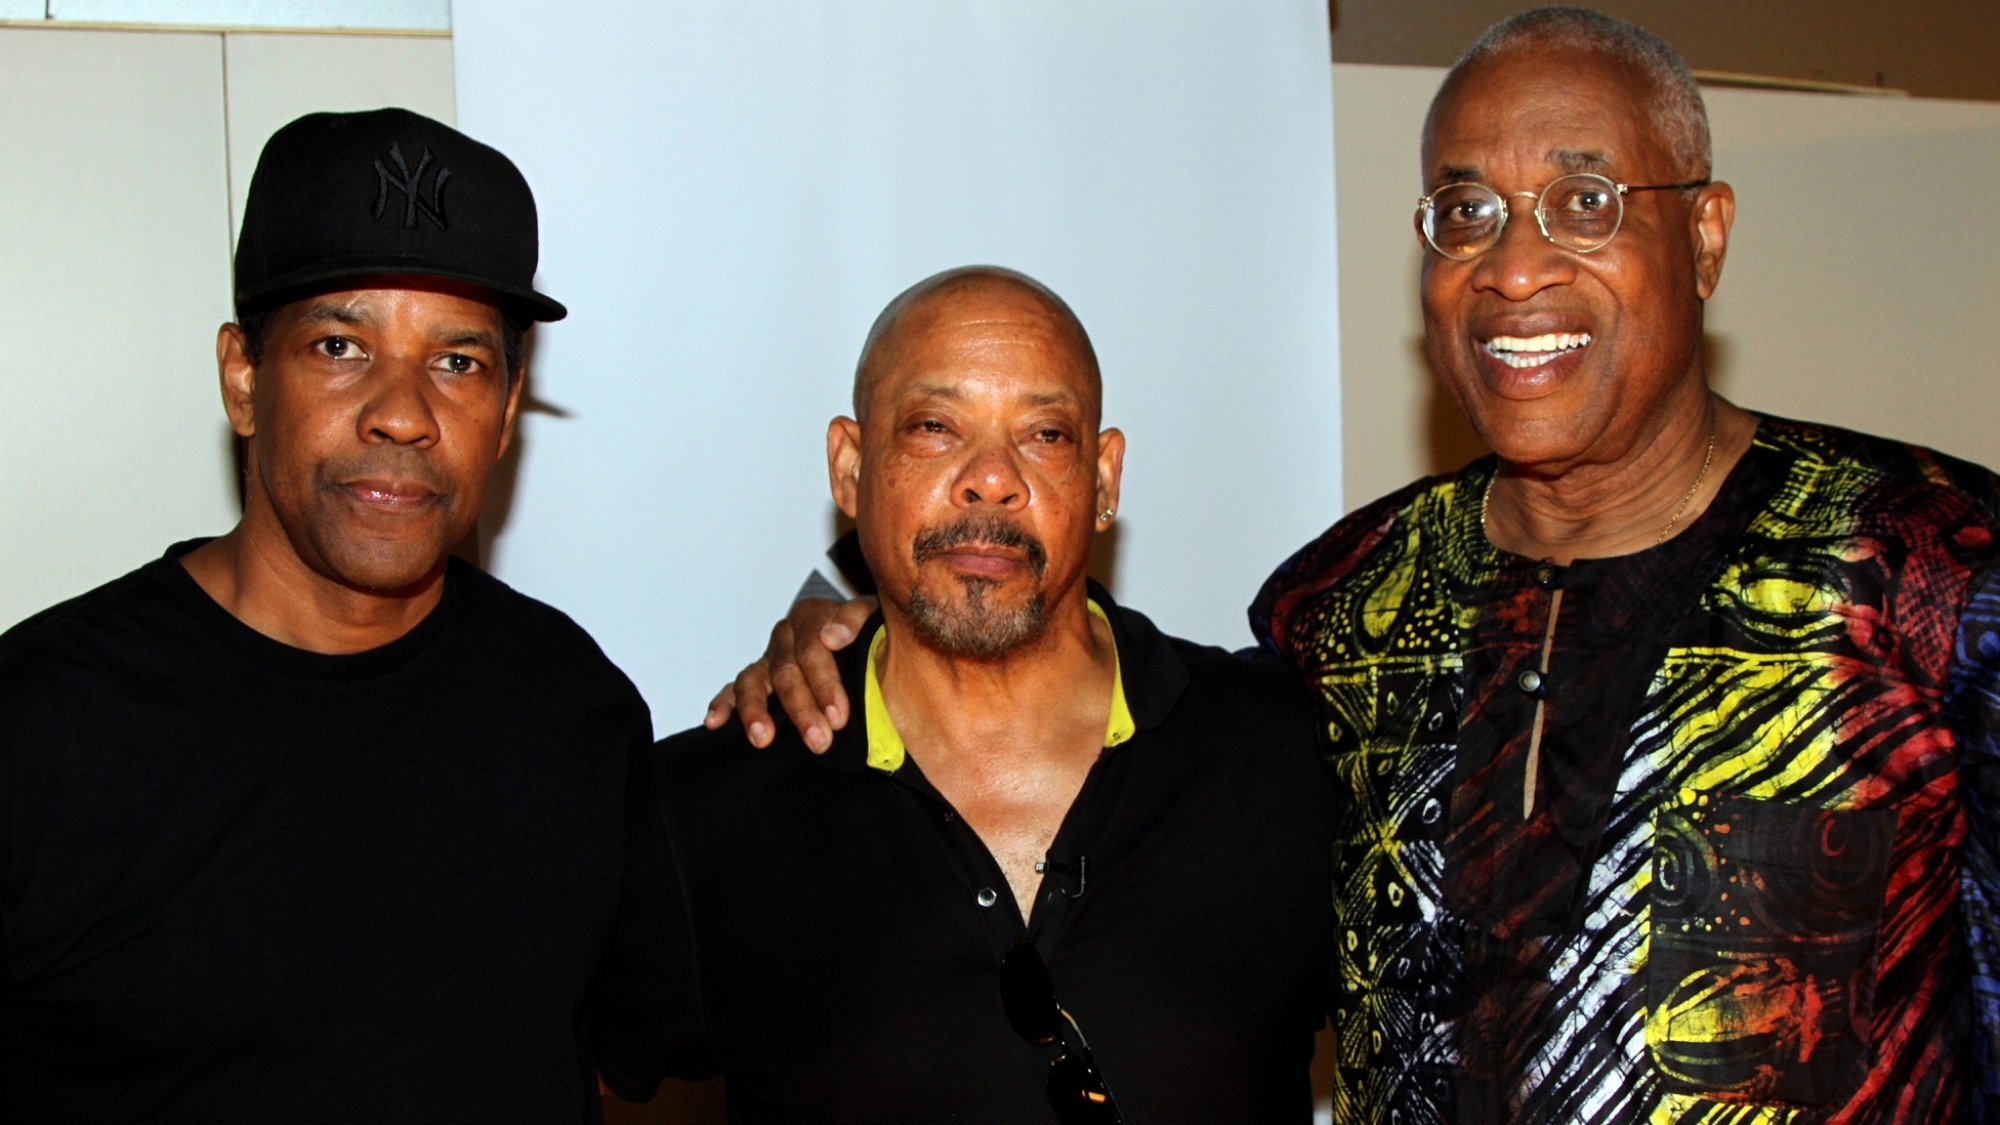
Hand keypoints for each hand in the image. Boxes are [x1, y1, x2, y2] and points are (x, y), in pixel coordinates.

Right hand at [705, 596, 876, 751]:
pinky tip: (714, 722)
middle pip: (786, 672)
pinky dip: (723, 704)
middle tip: (819, 740)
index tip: (839, 716)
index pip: (812, 649)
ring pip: (753, 681)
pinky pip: (733, 689)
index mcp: (812, 616)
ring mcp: (768, 657)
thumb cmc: (873, 634)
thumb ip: (858, 620)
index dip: (824, 684)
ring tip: (762, 738)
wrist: (867, 643)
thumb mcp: (876, 619)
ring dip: (756, 711)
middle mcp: (785, 634)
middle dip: (802, 710)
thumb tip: (832, 637)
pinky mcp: (756, 677)